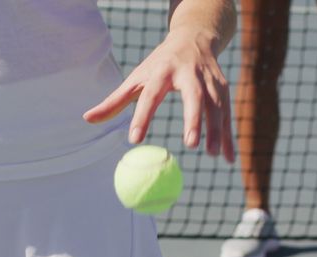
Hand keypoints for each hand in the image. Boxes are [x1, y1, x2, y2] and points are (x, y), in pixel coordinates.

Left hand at [84, 27, 234, 162]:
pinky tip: (228, 158)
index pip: (150, 95)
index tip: (134, 140)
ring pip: (216, 106)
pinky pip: (227, 115)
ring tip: (212, 155)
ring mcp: (209, 80)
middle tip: (190, 144)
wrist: (195, 38)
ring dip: (217, 130)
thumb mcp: (136, 77)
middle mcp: (189, 73)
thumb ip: (114, 100)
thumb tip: (87, 119)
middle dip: (194, 119)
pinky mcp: (223, 88)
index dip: (142, 117)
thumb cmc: (160, 64)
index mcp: (162, 71)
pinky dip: (229, 136)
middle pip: (193, 96)